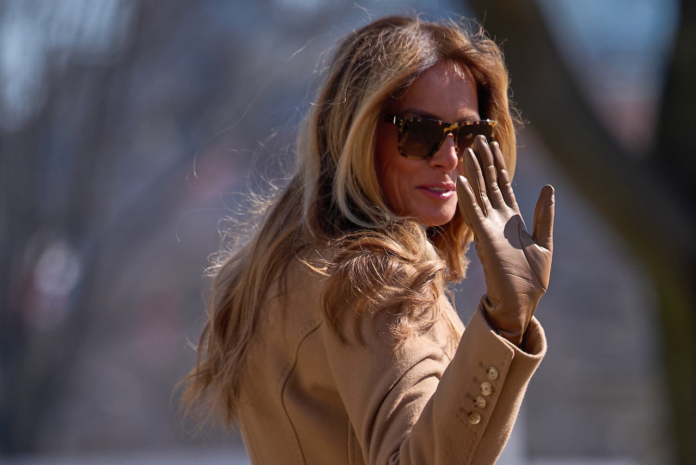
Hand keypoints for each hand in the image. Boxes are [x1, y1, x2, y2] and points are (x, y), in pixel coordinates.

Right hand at [456, 136, 554, 345]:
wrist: (521, 303)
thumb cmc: (532, 278)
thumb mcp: (544, 241)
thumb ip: (543, 215)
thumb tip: (548, 187)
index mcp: (511, 220)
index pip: (502, 186)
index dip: (497, 166)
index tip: (492, 145)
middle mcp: (497, 221)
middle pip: (488, 185)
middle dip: (483, 162)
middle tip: (477, 138)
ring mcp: (489, 229)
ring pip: (479, 195)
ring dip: (473, 173)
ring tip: (467, 151)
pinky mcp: (485, 239)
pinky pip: (474, 214)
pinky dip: (468, 197)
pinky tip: (463, 180)